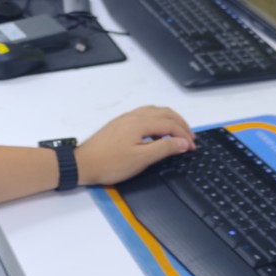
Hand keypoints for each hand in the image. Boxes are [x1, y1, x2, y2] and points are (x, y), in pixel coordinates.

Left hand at [74, 106, 195, 186]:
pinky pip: (145, 115)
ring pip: (155, 112)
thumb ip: (164, 148)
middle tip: (191, 138)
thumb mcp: (141, 159)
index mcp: (141, 123)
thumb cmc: (109, 164)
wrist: (83, 164)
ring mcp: (126, 119)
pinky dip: (158, 120)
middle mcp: (134, 116)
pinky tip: (158, 131)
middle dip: (181, 124)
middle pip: (165, 113)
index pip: (170, 124)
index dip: (184, 135)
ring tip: (178, 133)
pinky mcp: (120, 124)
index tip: (192, 147)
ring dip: (170, 120)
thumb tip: (182, 142)